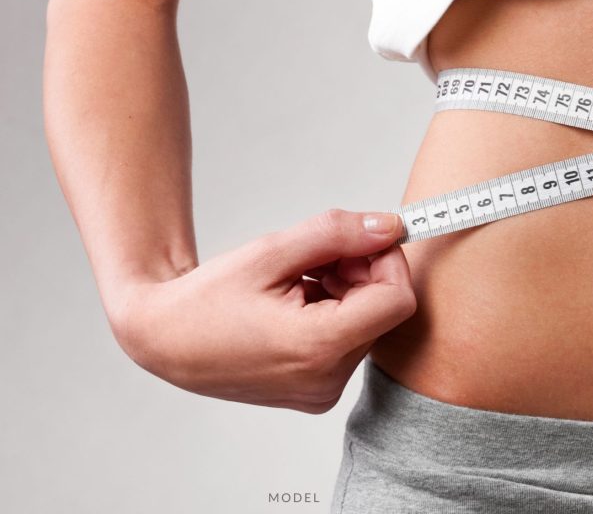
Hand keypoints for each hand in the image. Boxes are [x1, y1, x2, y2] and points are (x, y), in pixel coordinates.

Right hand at [111, 209, 415, 413]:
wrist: (165, 340)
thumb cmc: (208, 297)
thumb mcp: (273, 252)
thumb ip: (338, 235)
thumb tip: (391, 227)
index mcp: (318, 346)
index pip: (398, 300)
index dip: (387, 261)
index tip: (359, 241)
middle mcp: (327, 379)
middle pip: (384, 312)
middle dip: (361, 273)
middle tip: (316, 258)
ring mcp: (322, 392)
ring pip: (369, 325)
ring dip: (347, 292)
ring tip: (299, 280)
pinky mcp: (317, 394)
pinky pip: (350, 344)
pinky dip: (336, 315)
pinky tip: (297, 303)